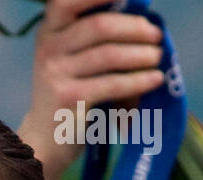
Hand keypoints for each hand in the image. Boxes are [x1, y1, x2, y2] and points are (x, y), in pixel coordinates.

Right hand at [19, 0, 166, 179]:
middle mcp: (49, 48)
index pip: (70, 1)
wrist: (44, 142)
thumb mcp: (72, 60)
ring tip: (157, 57)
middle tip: (156, 35)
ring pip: (109, 55)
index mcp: (49, 31)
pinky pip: (113, 84)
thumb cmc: (68, 96)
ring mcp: (56, 74)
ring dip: (141, 55)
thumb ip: (95, 39)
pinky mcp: (69, 100)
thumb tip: (143, 22)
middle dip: (135, 28)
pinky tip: (154, 79)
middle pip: (100, 26)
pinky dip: (138, 81)